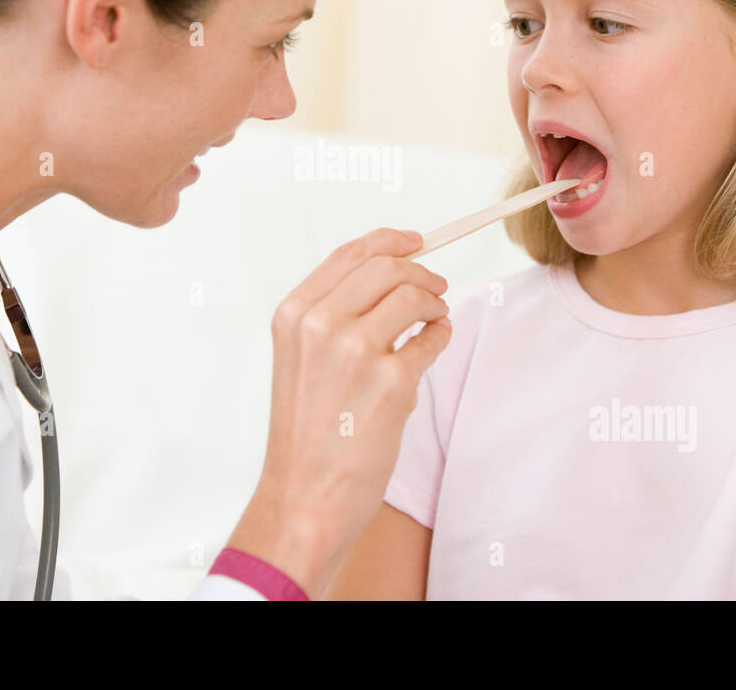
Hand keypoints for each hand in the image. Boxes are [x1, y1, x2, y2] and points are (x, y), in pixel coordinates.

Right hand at [227, 227, 452, 596]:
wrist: (306, 495)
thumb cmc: (307, 433)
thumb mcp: (299, 360)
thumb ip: (332, 316)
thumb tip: (390, 275)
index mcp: (293, 315)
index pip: (350, 255)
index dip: (389, 241)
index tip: (417, 241)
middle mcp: (320, 325)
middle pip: (387, 267)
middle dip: (421, 271)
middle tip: (437, 286)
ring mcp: (356, 351)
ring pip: (414, 296)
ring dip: (434, 303)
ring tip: (435, 319)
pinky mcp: (391, 381)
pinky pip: (431, 338)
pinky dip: (441, 334)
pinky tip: (435, 343)